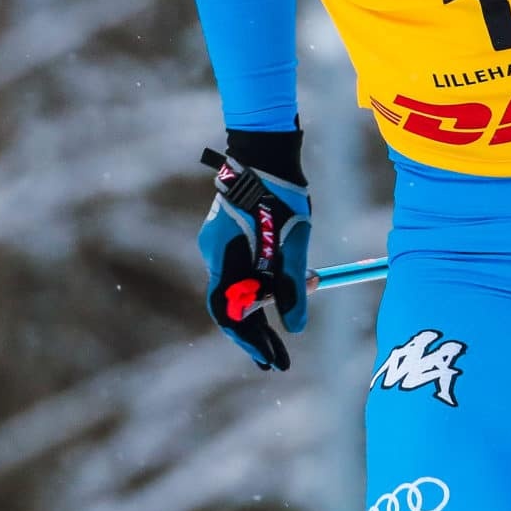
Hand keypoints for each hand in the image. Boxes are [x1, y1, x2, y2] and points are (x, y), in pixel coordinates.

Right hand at [198, 141, 310, 368]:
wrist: (266, 151)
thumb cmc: (282, 194)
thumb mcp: (293, 246)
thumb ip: (292, 288)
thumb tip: (295, 329)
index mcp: (223, 258)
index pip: (227, 312)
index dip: (247, 340)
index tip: (268, 359)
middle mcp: (215, 254)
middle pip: (232, 305)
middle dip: (257, 333)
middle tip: (279, 360)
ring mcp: (221, 245)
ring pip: (240, 287)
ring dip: (266, 306)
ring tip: (294, 318)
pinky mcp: (231, 236)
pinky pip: (244, 270)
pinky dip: (264, 284)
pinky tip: (290, 285)